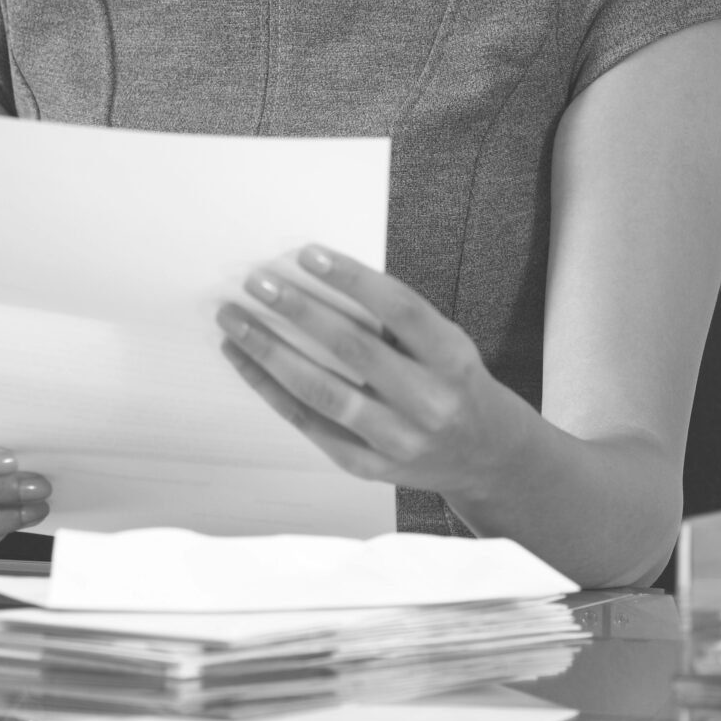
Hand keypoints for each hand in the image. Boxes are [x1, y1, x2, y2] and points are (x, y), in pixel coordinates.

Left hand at [216, 244, 535, 501]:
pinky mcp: (367, 466)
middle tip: (256, 282)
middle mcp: (428, 403)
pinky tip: (246, 362)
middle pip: (353, 350)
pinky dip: (271, 391)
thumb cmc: (453, 383)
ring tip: (235, 322)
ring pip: (322, 392)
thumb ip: (395, 319)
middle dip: (298, 311)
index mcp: (451, 360)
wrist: (484, 457)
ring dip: (270, 352)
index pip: (400, 310)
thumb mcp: (445, 344)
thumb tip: (317, 278)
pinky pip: (310, 425)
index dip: (352, 279)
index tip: (307, 254)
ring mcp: (396, 440)